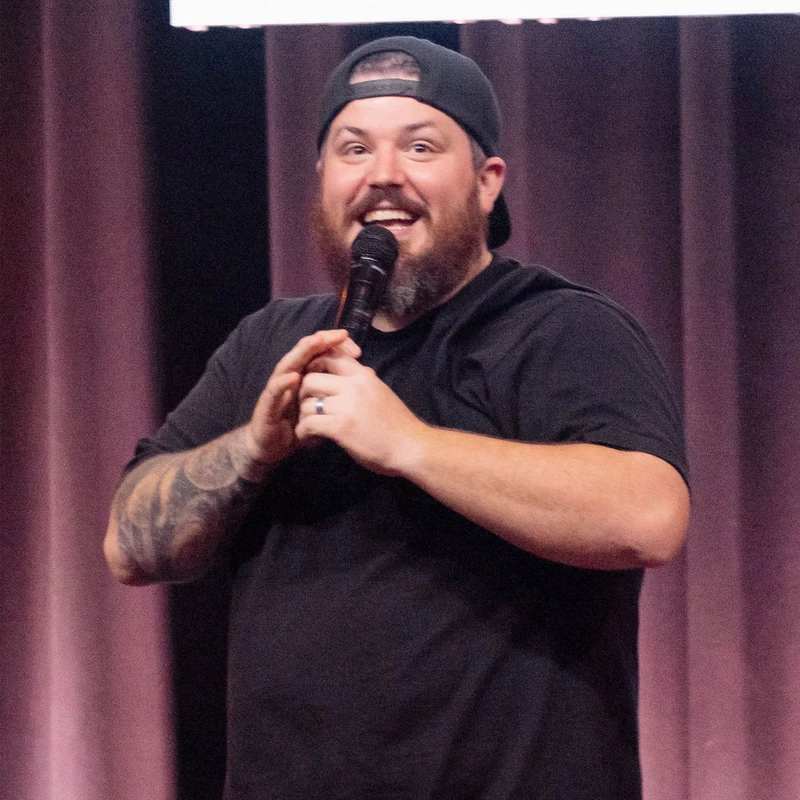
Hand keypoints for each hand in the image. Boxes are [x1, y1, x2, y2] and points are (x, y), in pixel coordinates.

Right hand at [245, 330, 359, 465]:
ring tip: (316, 342)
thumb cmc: (302, 429)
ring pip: (288, 365)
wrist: (275, 450)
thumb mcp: (327, 411)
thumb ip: (342, 393)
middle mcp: (291, 378)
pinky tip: (294, 377)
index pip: (321, 354)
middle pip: (306, 352)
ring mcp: (277, 390)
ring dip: (302, 353)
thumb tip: (368, 377)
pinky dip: (283, 383)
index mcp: (306, 377)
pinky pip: (274, 392)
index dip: (338, 348)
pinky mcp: (266, 406)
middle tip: (339, 334)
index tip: (357, 350)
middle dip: (322, 341)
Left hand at [295, 351, 428, 475]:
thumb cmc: (398, 423)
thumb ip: (363, 382)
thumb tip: (354, 371)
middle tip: (309, 408)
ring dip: (304, 416)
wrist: (411, 447)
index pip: (329, 357)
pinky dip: (304, 432)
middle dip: (304, 394)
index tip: (316, 384)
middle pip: (310, 378)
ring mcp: (346, 406)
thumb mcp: (381, 392)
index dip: (315, 367)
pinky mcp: (340, 427)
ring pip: (307, 403)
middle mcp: (353, 386)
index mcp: (363, 375)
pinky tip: (310, 438)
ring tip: (309, 427)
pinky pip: (309, 423)